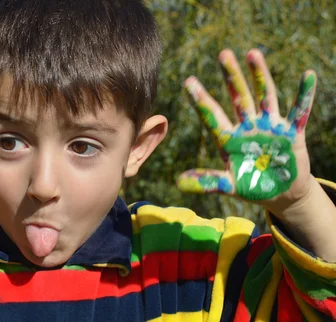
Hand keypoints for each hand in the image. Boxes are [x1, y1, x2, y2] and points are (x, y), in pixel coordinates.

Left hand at [177, 49, 316, 213]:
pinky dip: (304, 95)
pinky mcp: (292, 133)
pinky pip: (299, 111)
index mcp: (229, 139)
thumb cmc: (253, 187)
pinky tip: (308, 76)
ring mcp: (270, 127)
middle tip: (223, 54)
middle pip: (238, 97)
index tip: (188, 81)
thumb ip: (207, 182)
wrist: (282, 194)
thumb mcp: (229, 185)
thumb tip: (177, 182)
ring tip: (253, 53)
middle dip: (231, 76)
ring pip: (264, 96)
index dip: (201, 100)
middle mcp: (248, 127)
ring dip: (260, 75)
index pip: (212, 115)